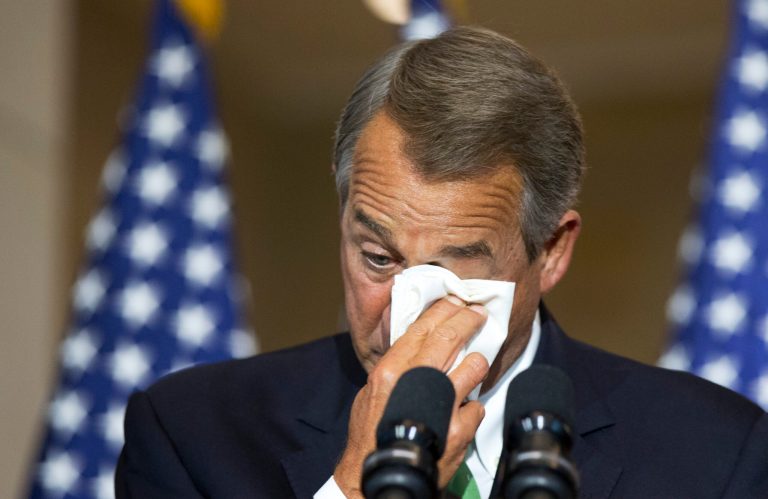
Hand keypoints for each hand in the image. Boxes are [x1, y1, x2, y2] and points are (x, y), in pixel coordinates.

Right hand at [334, 296, 489, 496]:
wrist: (373, 475)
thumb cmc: (370, 432)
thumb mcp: (372, 390)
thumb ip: (396, 365)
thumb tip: (418, 341)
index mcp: (390, 370)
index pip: (422, 327)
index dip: (444, 310)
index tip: (458, 301)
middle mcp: (413, 383)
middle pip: (449, 339)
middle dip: (469, 321)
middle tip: (479, 314)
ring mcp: (439, 407)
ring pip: (473, 367)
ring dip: (477, 363)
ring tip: (474, 363)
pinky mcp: (457, 431)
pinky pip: (477, 405)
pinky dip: (472, 406)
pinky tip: (461, 411)